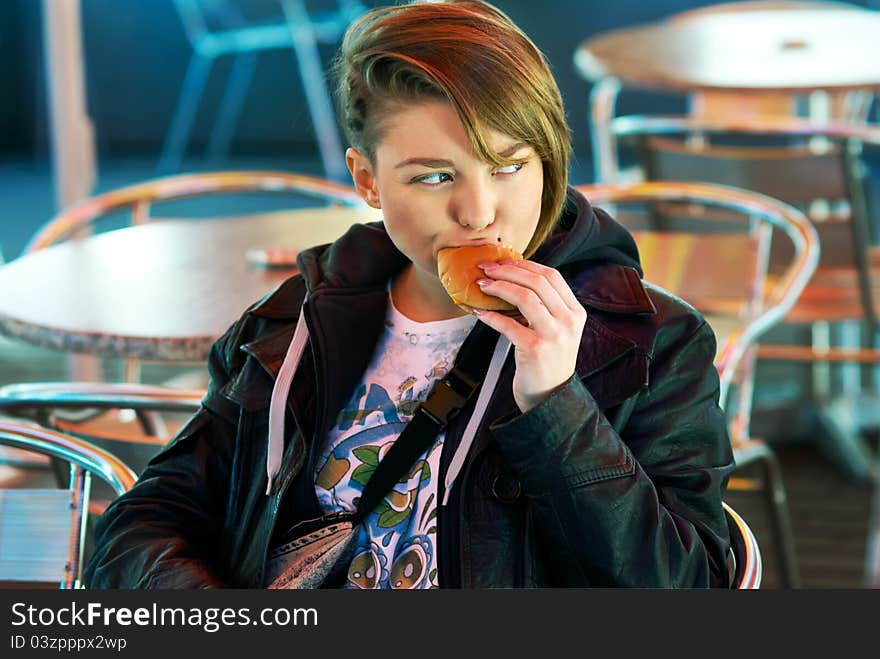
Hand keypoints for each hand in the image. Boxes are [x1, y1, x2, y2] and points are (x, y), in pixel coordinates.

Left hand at [472, 260, 586, 412]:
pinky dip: (490, 316)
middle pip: (537, 282)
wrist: (549, 397)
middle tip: (486, 268)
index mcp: (575, 312)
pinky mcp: (535, 349)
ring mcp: (553, 335)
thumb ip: (544, 306)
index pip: (551, 276)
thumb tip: (511, 277)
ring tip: (482, 285)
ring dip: (499, 287)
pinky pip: (508, 324)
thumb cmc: (547, 361)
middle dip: (507, 270)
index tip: (502, 261)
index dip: (524, 265)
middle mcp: (568, 321)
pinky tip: (479, 312)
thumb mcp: (556, 330)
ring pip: (525, 297)